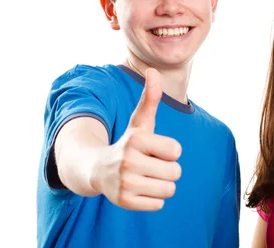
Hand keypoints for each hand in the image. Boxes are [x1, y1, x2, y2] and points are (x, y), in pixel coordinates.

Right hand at [93, 68, 181, 210]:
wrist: (97, 170)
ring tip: (145, 177)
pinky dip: (152, 199)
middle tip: (149, 165)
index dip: (169, 151)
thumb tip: (153, 70)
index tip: (153, 150)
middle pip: (175, 172)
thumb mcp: (139, 122)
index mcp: (136, 139)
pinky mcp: (124, 202)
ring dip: (161, 184)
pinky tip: (139, 189)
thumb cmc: (128, 144)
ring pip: (169, 189)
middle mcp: (128, 160)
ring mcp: (124, 183)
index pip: (176, 150)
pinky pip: (158, 204)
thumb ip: (150, 98)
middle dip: (167, 169)